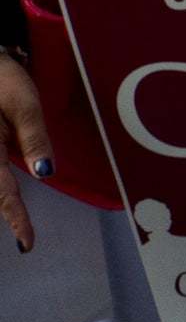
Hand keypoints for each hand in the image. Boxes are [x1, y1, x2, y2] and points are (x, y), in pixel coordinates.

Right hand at [0, 51, 50, 250]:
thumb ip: (33, 138)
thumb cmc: (3, 78)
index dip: (15, 218)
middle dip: (5, 212)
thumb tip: (44, 173)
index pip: (2, 191)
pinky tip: (5, 195)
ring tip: (18, 222)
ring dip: (0, 198)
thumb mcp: (25, 103)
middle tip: (24, 239)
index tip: (26, 243)